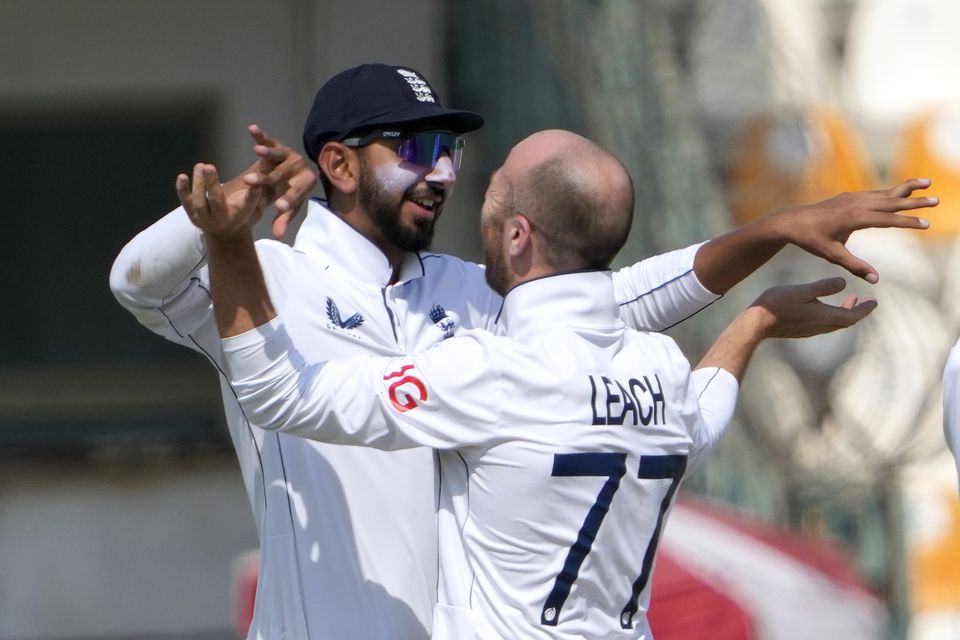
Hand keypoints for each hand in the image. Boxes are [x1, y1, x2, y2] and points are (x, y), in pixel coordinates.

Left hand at [176, 163, 264, 240]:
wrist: (227, 234)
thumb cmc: (244, 213)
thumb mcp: (255, 205)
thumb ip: (257, 191)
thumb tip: (262, 172)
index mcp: (241, 216)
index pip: (248, 203)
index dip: (251, 191)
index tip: (252, 179)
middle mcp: (223, 220)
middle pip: (216, 201)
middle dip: (211, 184)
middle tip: (209, 166)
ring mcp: (205, 219)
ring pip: (199, 202)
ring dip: (198, 182)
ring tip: (201, 165)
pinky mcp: (192, 216)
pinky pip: (186, 203)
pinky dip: (182, 190)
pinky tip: (182, 176)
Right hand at [244, 124, 317, 239]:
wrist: (298, 173)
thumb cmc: (292, 192)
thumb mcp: (290, 207)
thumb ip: (283, 219)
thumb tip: (278, 236)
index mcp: (305, 185)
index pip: (295, 194)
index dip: (287, 201)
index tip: (278, 208)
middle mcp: (300, 168)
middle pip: (281, 175)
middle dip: (265, 179)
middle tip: (249, 182)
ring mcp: (290, 155)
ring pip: (278, 155)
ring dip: (267, 152)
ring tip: (257, 151)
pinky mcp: (280, 146)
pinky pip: (270, 139)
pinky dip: (261, 135)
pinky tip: (252, 129)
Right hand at [748, 277, 875, 339]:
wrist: (755, 324)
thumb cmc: (776, 304)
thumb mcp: (801, 291)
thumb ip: (823, 287)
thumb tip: (844, 284)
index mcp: (822, 316)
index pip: (852, 316)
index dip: (865, 309)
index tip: (874, 301)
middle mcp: (819, 326)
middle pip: (845, 321)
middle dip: (857, 310)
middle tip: (866, 300)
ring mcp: (809, 330)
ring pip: (835, 323)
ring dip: (845, 311)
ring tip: (849, 299)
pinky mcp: (800, 330)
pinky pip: (823, 324)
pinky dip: (832, 314)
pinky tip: (824, 306)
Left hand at [770, 178, 936, 282]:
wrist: (790, 222)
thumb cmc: (810, 240)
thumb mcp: (832, 255)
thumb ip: (855, 266)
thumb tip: (876, 280)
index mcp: (853, 218)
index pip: (887, 220)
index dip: (907, 223)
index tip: (926, 225)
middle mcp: (855, 204)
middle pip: (891, 201)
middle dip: (915, 201)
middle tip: (937, 200)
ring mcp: (852, 198)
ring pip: (884, 192)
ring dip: (906, 189)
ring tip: (926, 183)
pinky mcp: (848, 197)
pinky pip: (874, 193)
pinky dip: (890, 191)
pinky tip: (900, 193)